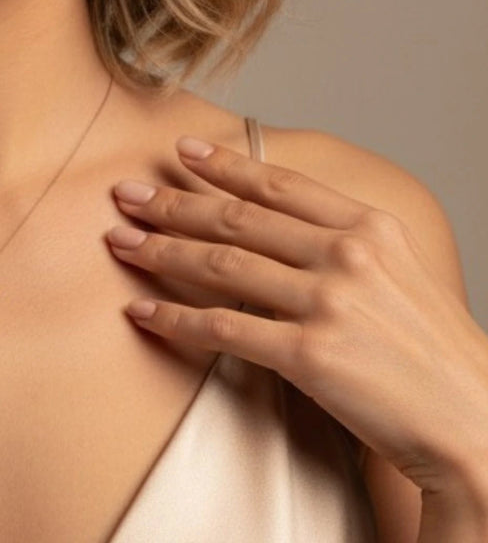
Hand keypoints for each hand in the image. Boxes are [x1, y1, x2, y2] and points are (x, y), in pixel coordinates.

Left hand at [105, 136, 487, 501]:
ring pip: (220, 265)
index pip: (279, 185)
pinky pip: (222, 328)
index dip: (224, 165)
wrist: (476, 423)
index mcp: (369, 228)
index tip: (184, 150)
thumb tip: (281, 226)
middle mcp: (346, 255)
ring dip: (161, 251)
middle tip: (128, 194)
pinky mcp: (309, 355)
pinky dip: (174, 319)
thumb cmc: (436, 352)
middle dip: (173, 203)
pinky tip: (143, 310)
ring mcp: (328, 303)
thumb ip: (344, 242)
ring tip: (122, 242)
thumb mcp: (402, 272)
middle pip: (237, 219)